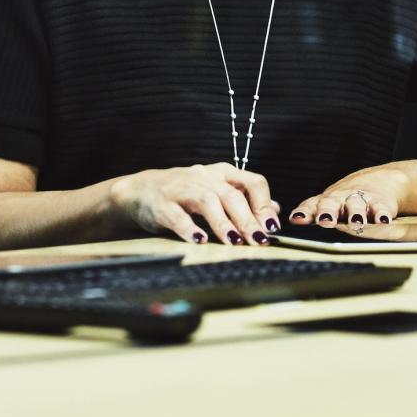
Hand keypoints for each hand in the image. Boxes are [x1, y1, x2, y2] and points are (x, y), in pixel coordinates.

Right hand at [109, 163, 279, 245]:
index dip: (264, 204)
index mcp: (221, 174)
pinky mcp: (161, 204)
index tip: (272, 227)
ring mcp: (181, 189)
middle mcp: (203, 178)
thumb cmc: (184, 194)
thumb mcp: (216, 190)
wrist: (140, 191)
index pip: (252, 182)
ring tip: (234, 242)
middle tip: (259, 241)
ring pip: (207, 201)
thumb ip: (245, 199)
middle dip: (247, 219)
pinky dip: (188, 228)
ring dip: (223, 223)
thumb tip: (276, 209)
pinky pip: (176, 215)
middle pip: (231, 195)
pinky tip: (199, 241)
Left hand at [289, 167, 406, 226]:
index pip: (311, 206)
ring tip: (355, 222)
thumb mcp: (327, 204)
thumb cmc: (345, 198)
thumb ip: (309, 213)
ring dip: (355, 213)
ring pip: (356, 205)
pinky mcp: (380, 202)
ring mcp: (360, 199)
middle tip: (325, 221)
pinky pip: (380, 208)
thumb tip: (291, 221)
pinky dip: (381, 214)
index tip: (297, 220)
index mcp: (325, 201)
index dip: (304, 213)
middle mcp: (340, 199)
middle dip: (327, 212)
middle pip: (331, 204)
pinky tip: (382, 220)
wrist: (379, 181)